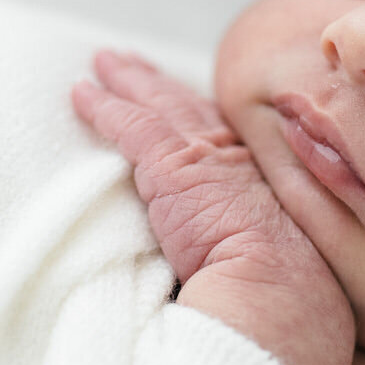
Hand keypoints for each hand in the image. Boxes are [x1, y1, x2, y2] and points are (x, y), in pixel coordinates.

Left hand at [71, 51, 355, 364]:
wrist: (283, 296)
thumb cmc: (284, 301)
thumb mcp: (275, 265)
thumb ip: (254, 253)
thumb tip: (235, 272)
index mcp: (260, 182)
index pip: (222, 134)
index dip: (196, 111)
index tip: (177, 95)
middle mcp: (237, 158)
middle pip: (189, 107)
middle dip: (158, 83)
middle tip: (130, 63)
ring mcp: (206, 158)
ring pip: (159, 105)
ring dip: (127, 83)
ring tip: (102, 64)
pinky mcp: (174, 166)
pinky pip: (131, 127)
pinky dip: (104, 109)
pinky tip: (81, 95)